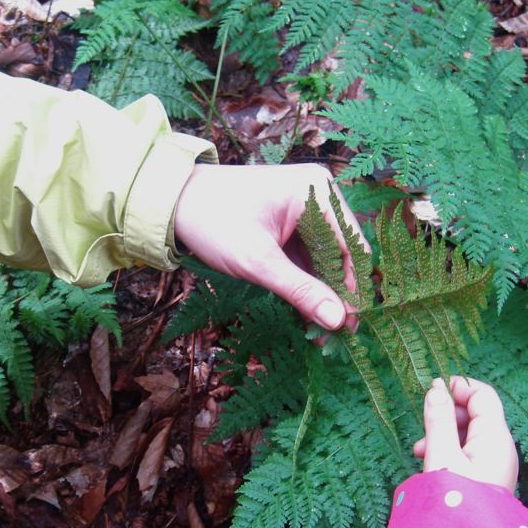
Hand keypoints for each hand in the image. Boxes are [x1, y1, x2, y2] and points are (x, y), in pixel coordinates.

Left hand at [174, 163, 365, 329]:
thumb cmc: (214, 223)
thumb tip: (338, 320)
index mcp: (317, 192)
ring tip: (323, 332)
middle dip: (338, 293)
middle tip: (339, 335)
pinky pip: (309, 256)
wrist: (174, 203)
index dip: (354, 286)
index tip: (351, 323)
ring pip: (326, 258)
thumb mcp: (258, 262)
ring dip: (323, 292)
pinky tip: (308, 313)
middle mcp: (318, 195)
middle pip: (342, 252)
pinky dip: (308, 283)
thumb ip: (300, 291)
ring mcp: (305, 209)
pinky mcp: (291, 224)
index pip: (352, 245)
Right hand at [413, 377, 517, 491]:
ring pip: (469, 434)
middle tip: (422, 424)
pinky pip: (469, 452)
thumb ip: (437, 421)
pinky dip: (449, 449)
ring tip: (419, 450)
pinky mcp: (487, 478)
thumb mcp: (441, 456)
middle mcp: (501, 446)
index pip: (483, 395)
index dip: (458, 386)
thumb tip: (435, 389)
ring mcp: (496, 463)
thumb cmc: (456, 499)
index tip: (430, 388)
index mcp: (495, 436)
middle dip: (447, 413)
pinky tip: (430, 462)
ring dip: (444, 433)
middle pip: (476, 413)